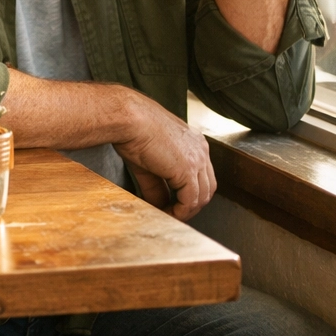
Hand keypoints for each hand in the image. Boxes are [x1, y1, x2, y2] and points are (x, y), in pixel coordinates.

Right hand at [112, 95, 215, 219]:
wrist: (128, 118)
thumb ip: (157, 184)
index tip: (174, 201)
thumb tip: (158, 204)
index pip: (202, 174)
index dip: (190, 191)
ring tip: (169, 216)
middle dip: (192, 203)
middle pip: (207, 187)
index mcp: (194, 142)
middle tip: (174, 213)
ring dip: (186, 211)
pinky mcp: (188, 171)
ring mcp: (198, 160)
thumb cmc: (132, 129)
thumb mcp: (148, 160)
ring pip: (202, 196)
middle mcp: (201, 150)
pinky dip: (181, 211)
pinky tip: (168, 213)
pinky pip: (190, 200)